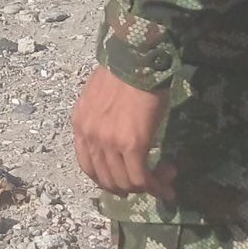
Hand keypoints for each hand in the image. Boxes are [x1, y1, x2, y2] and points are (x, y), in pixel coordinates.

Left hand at [72, 66, 175, 198]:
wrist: (135, 61)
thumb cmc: (122, 73)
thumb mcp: (98, 98)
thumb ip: (100, 119)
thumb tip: (115, 135)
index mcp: (79, 124)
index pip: (87, 166)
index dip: (106, 179)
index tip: (124, 180)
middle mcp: (90, 136)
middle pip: (105, 179)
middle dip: (128, 187)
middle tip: (149, 183)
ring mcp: (108, 142)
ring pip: (125, 182)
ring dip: (146, 187)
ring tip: (164, 179)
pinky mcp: (132, 145)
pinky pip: (142, 178)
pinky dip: (156, 186)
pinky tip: (167, 183)